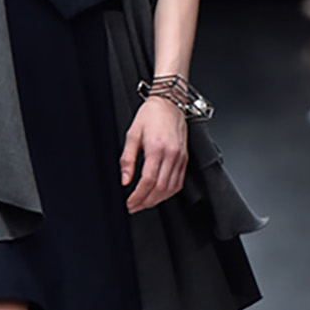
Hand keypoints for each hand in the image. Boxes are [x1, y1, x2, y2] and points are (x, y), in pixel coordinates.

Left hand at [120, 96, 188, 213]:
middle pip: (159, 188)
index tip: (128, 203)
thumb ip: (127, 159)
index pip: (147, 181)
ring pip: (170, 189)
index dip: (137, 196)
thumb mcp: (132, 134)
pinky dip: (168, 193)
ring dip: (156, 200)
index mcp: (157, 148)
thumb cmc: (151, 114)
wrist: (170, 103)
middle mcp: (172, 155)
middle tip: (133, 207)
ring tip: (143, 203)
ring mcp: (180, 158)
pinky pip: (178, 182)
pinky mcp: (185, 159)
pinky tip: (158, 195)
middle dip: (145, 202)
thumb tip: (124, 179)